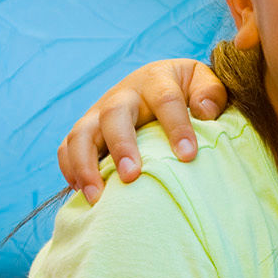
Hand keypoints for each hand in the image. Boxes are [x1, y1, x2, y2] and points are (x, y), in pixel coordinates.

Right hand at [56, 59, 228, 201]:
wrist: (157, 81)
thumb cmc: (185, 90)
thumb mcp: (202, 81)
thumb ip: (210, 92)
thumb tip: (204, 112)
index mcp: (156, 80)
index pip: (166, 100)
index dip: (177, 127)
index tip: (187, 156)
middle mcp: (122, 95)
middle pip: (114, 115)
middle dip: (121, 146)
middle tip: (131, 176)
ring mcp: (99, 112)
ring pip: (81, 133)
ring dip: (85, 164)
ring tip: (96, 196)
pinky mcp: (85, 129)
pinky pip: (66, 147)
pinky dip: (69, 168)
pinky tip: (82, 192)